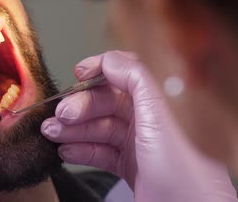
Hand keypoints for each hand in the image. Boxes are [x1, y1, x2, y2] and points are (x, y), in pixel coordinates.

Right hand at [41, 51, 237, 201]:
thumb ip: (136, 83)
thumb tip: (110, 57)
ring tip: (52, 134)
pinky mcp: (133, 168)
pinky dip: (82, 150)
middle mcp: (153, 121)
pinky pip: (102, 152)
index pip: (129, 74)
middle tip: (59, 116)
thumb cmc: (186, 179)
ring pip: (101, 128)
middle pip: (108, 103)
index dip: (102, 70)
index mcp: (164, 103)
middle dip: (80, 107)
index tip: (78, 73)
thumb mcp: (159, 121)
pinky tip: (66, 152)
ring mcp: (142, 146)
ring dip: (74, 130)